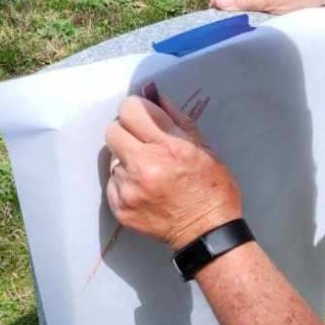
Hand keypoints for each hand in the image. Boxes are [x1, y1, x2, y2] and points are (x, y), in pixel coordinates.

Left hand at [106, 93, 241, 250]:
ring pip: (113, 158)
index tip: (144, 119)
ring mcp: (129, 188)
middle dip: (127, 132)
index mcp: (167, 147)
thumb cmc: (211, 187)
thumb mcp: (202, 146)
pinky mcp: (120, 207)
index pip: (129, 110)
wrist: (207, 232)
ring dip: (127, 160)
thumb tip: (151, 93)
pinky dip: (125, 183)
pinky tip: (144, 191)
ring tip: (149, 173)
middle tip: (143, 144)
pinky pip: (113, 182)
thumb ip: (173, 118)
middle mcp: (143, 166)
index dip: (136, 111)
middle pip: (113, 130)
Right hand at [210, 0, 324, 14]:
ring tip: (264, 21)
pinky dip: (256, 14)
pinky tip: (267, 18)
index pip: (218, 0)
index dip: (226, 17)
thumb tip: (220, 1)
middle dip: (237, 16)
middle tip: (256, 24)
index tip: (240, 26)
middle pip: (227, 4)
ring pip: (237, 6)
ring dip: (248, 16)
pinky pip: (249, 5)